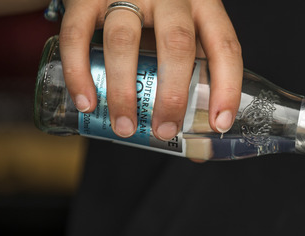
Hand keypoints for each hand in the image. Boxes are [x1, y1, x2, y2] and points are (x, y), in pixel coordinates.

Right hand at [58, 0, 242, 139]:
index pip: (225, 47)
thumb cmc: (156, 18)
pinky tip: (86, 103)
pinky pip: (77, 35)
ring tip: (124, 127)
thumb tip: (197, 152)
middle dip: (172, 95)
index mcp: (203, 8)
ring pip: (124, 41)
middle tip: (164, 131)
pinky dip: (79, 73)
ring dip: (123, 91)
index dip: (227, 87)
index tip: (220, 124)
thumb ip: (191, 84)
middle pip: (176, 44)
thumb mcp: (183, 40)